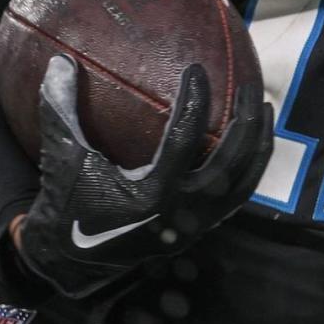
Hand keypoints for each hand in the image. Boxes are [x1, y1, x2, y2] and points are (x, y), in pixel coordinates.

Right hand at [18, 55, 271, 297]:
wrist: (70, 262)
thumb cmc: (66, 203)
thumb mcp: (62, 157)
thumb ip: (60, 109)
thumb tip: (60, 60)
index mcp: (150, 194)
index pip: (185, 138)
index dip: (194, 100)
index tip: (196, 69)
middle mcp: (181, 212)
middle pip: (230, 162)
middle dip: (244, 122)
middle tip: (249, 86)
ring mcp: (195, 225)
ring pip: (243, 183)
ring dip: (258, 144)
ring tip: (263, 108)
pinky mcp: (199, 230)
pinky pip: (237, 196)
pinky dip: (249, 167)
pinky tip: (251, 141)